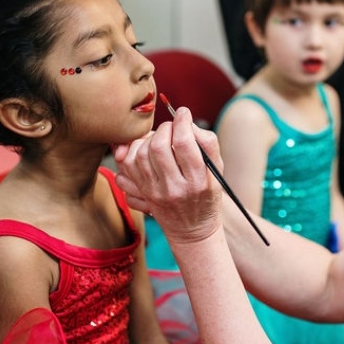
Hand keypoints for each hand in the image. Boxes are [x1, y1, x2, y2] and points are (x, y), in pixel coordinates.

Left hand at [114, 107, 223, 245]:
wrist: (193, 230)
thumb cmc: (207, 194)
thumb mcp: (216, 171)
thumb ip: (207, 143)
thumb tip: (185, 122)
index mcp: (198, 181)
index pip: (184, 143)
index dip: (182, 122)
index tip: (183, 114)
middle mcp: (174, 188)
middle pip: (159, 147)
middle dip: (164, 129)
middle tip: (171, 128)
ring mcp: (155, 193)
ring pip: (140, 154)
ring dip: (148, 139)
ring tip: (159, 139)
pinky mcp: (142, 194)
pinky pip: (126, 167)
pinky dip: (133, 153)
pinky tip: (146, 151)